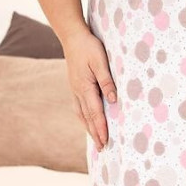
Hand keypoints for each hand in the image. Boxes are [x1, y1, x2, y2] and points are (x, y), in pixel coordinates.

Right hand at [63, 25, 117, 150]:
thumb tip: (113, 100)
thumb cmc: (88, 47)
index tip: (105, 141)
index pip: (95, 112)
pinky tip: (86, 121)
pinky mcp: (75, 86)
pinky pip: (79, 107)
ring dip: (89, 128)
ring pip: (82, 113)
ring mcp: (75, 89)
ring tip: (95, 140)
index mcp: (85, 87)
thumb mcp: (100, 61)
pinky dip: (84, 117)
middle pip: (87, 117)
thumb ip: (107, 81)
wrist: (72, 37)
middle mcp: (78, 91)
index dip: (101, 127)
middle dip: (95, 133)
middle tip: (101, 148)